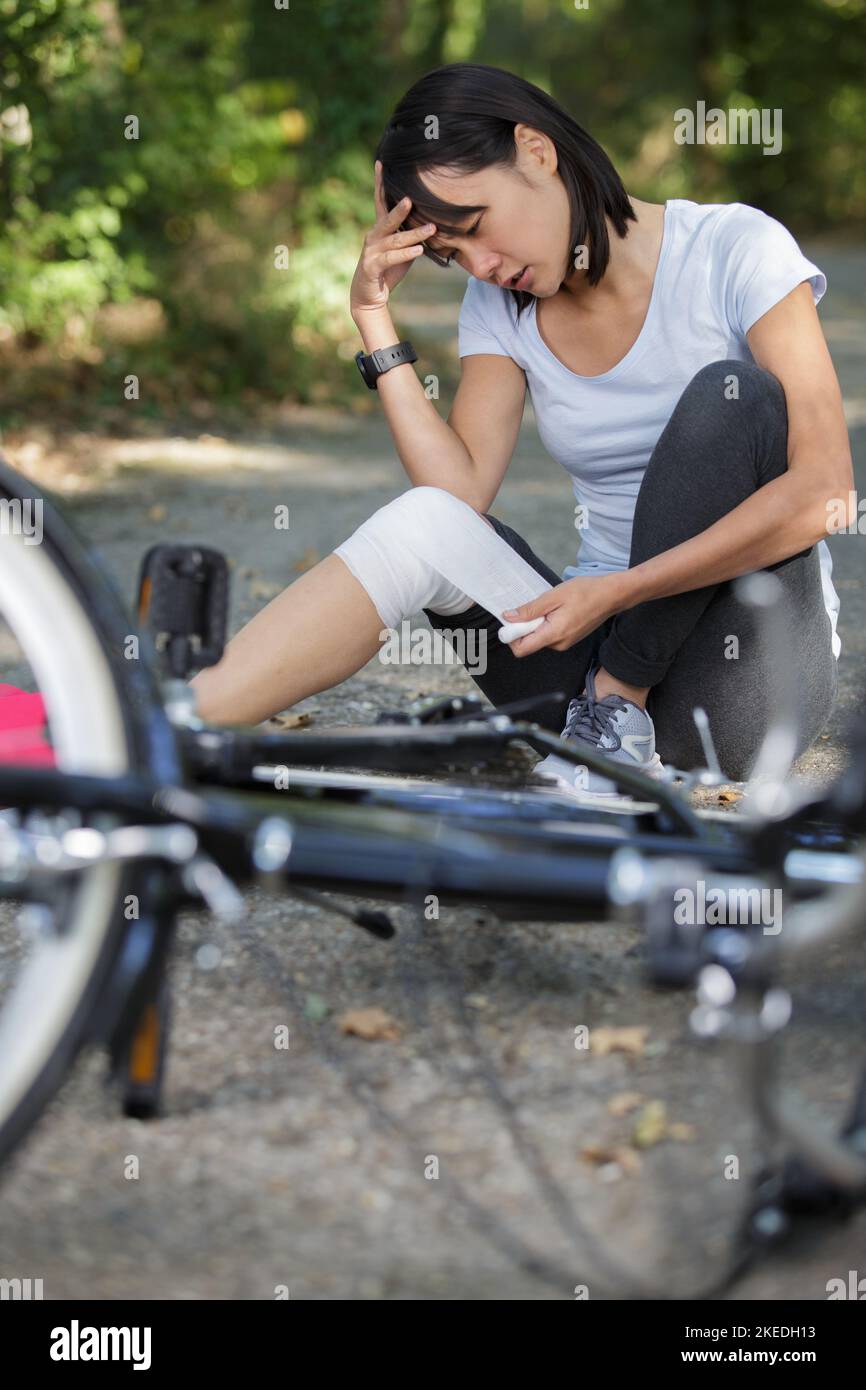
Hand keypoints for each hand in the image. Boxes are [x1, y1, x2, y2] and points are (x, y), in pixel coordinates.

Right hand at [350, 161, 437, 317]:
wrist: (369, 296)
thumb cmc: (387, 270)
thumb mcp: (401, 250)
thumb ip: (411, 236)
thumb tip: (432, 223)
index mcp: (379, 229)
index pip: (380, 201)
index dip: (380, 182)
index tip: (381, 163)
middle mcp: (373, 236)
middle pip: (388, 218)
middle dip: (400, 208)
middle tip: (411, 197)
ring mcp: (371, 251)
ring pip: (395, 240)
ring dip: (415, 234)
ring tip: (432, 228)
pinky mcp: (372, 267)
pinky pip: (391, 258)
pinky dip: (405, 254)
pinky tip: (418, 250)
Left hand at [502, 574, 622, 656]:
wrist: (612, 595)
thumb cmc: (586, 592)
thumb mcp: (553, 596)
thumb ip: (530, 610)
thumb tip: (509, 617)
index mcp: (554, 635)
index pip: (521, 649)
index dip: (511, 636)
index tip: (511, 620)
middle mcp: (559, 644)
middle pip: (529, 643)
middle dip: (525, 626)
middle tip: (535, 607)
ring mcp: (565, 643)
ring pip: (540, 637)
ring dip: (537, 623)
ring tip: (550, 606)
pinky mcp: (569, 639)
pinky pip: (550, 635)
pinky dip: (547, 623)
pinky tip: (557, 609)